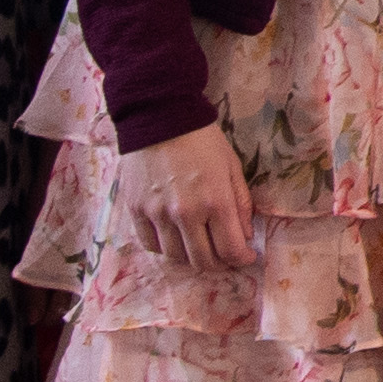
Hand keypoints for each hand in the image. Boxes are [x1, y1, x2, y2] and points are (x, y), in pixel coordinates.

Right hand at [115, 124, 255, 271]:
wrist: (159, 117)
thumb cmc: (202, 140)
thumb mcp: (232, 167)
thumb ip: (241, 204)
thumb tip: (245, 236)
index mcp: (216, 201)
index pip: (230, 249)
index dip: (242, 259)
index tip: (246, 256)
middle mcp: (186, 214)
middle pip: (203, 260)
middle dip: (219, 263)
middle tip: (224, 256)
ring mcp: (158, 214)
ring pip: (176, 257)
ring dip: (192, 258)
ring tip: (200, 247)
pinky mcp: (136, 211)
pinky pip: (151, 245)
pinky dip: (165, 249)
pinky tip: (175, 239)